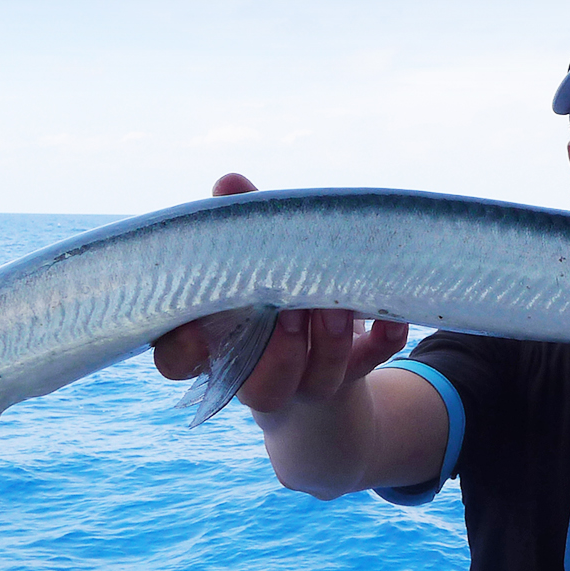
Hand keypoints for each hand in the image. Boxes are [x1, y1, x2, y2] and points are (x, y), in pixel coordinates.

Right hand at [152, 173, 409, 413]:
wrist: (313, 364)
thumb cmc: (264, 296)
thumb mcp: (248, 264)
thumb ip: (238, 230)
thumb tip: (230, 183)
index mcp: (215, 348)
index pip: (178, 362)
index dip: (183, 350)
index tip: (197, 328)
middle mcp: (257, 376)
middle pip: (259, 387)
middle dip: (279, 353)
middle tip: (291, 311)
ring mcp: (306, 384)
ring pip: (316, 382)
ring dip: (330, 345)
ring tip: (336, 304)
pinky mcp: (350, 376)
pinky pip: (370, 365)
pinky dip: (382, 341)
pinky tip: (391, 319)